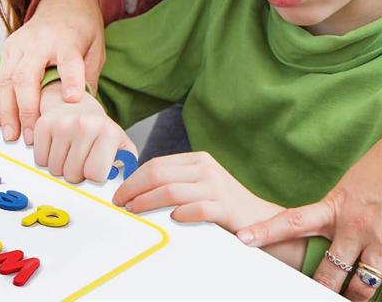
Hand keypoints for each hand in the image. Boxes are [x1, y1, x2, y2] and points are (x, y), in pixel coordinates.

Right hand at [0, 0, 105, 144]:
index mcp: (67, 39)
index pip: (69, 61)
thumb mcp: (96, 49)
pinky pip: (1, 78)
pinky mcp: (8, 48)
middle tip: (30, 136)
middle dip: (26, 109)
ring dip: (8, 111)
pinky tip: (1, 120)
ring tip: (11, 135)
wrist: (65, 2)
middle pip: (27, 75)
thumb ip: (88, 77)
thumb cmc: (82, 29)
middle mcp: (40, 41)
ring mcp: (20, 43)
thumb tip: (82, 112)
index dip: (71, 81)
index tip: (72, 100)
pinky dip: (0, 101)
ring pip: (8, 79)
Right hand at [33, 82, 136, 183]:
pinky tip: (57, 146)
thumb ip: (126, 168)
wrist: (76, 102)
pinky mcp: (44, 123)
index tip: (94, 167)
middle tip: (80, 158)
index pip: (96, 175)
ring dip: (60, 167)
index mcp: (108, 132)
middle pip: (72, 175)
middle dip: (75, 174)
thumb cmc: (98, 129)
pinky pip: (40, 160)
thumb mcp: (121, 145)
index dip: (93, 177)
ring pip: (54, 170)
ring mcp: (63, 123)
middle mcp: (85, 125)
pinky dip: (46, 159)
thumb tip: (121, 190)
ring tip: (69, 152)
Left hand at [112, 151, 282, 232]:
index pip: (156, 164)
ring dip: (147, 202)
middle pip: (159, 174)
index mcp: (197, 159)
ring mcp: (216, 186)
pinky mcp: (225, 207)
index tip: (120, 192)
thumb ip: (175, 181)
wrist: (261, 220)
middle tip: (122, 203)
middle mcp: (205, 168)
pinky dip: (179, 215)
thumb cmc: (224, 204)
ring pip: (171, 191)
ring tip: (135, 211)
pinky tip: (170, 220)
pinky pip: (196, 210)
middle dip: (134, 189)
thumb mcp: (199, 184)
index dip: (134, 178)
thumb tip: (137, 188)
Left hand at [236, 134, 381, 300]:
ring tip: (342, 299)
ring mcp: (376, 242)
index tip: (242, 239)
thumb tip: (299, 229)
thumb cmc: (367, 179)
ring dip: (350, 296)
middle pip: (328, 270)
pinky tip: (379, 301)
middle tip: (307, 293)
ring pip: (360, 286)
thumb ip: (323, 215)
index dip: (266, 231)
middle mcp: (351, 228)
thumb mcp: (339, 194)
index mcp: (330, 209)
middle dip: (318, 287)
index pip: (291, 221)